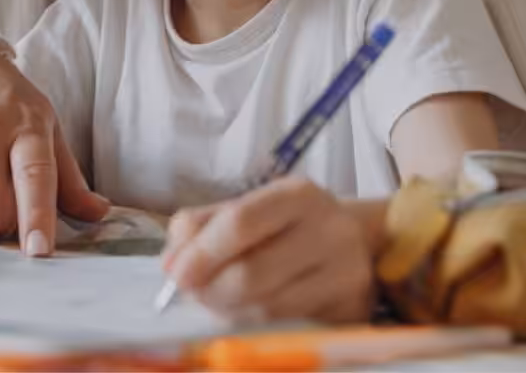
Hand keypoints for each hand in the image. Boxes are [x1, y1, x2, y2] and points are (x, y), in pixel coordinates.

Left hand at [160, 178, 385, 323]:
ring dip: (229, 311)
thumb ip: (200, 227)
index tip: (176, 274)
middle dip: (210, 291)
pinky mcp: (351, 311)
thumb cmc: (284, 227)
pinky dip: (256, 326)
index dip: (202, 253)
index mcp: (299, 195)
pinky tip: (248, 313)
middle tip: (193, 294)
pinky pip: (288, 328)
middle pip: (251, 274)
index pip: (241, 222)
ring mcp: (347, 274)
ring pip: (267, 309)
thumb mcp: (246, 209)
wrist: (353, 244)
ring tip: (219, 302)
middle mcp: (330, 230)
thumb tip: (172, 263)